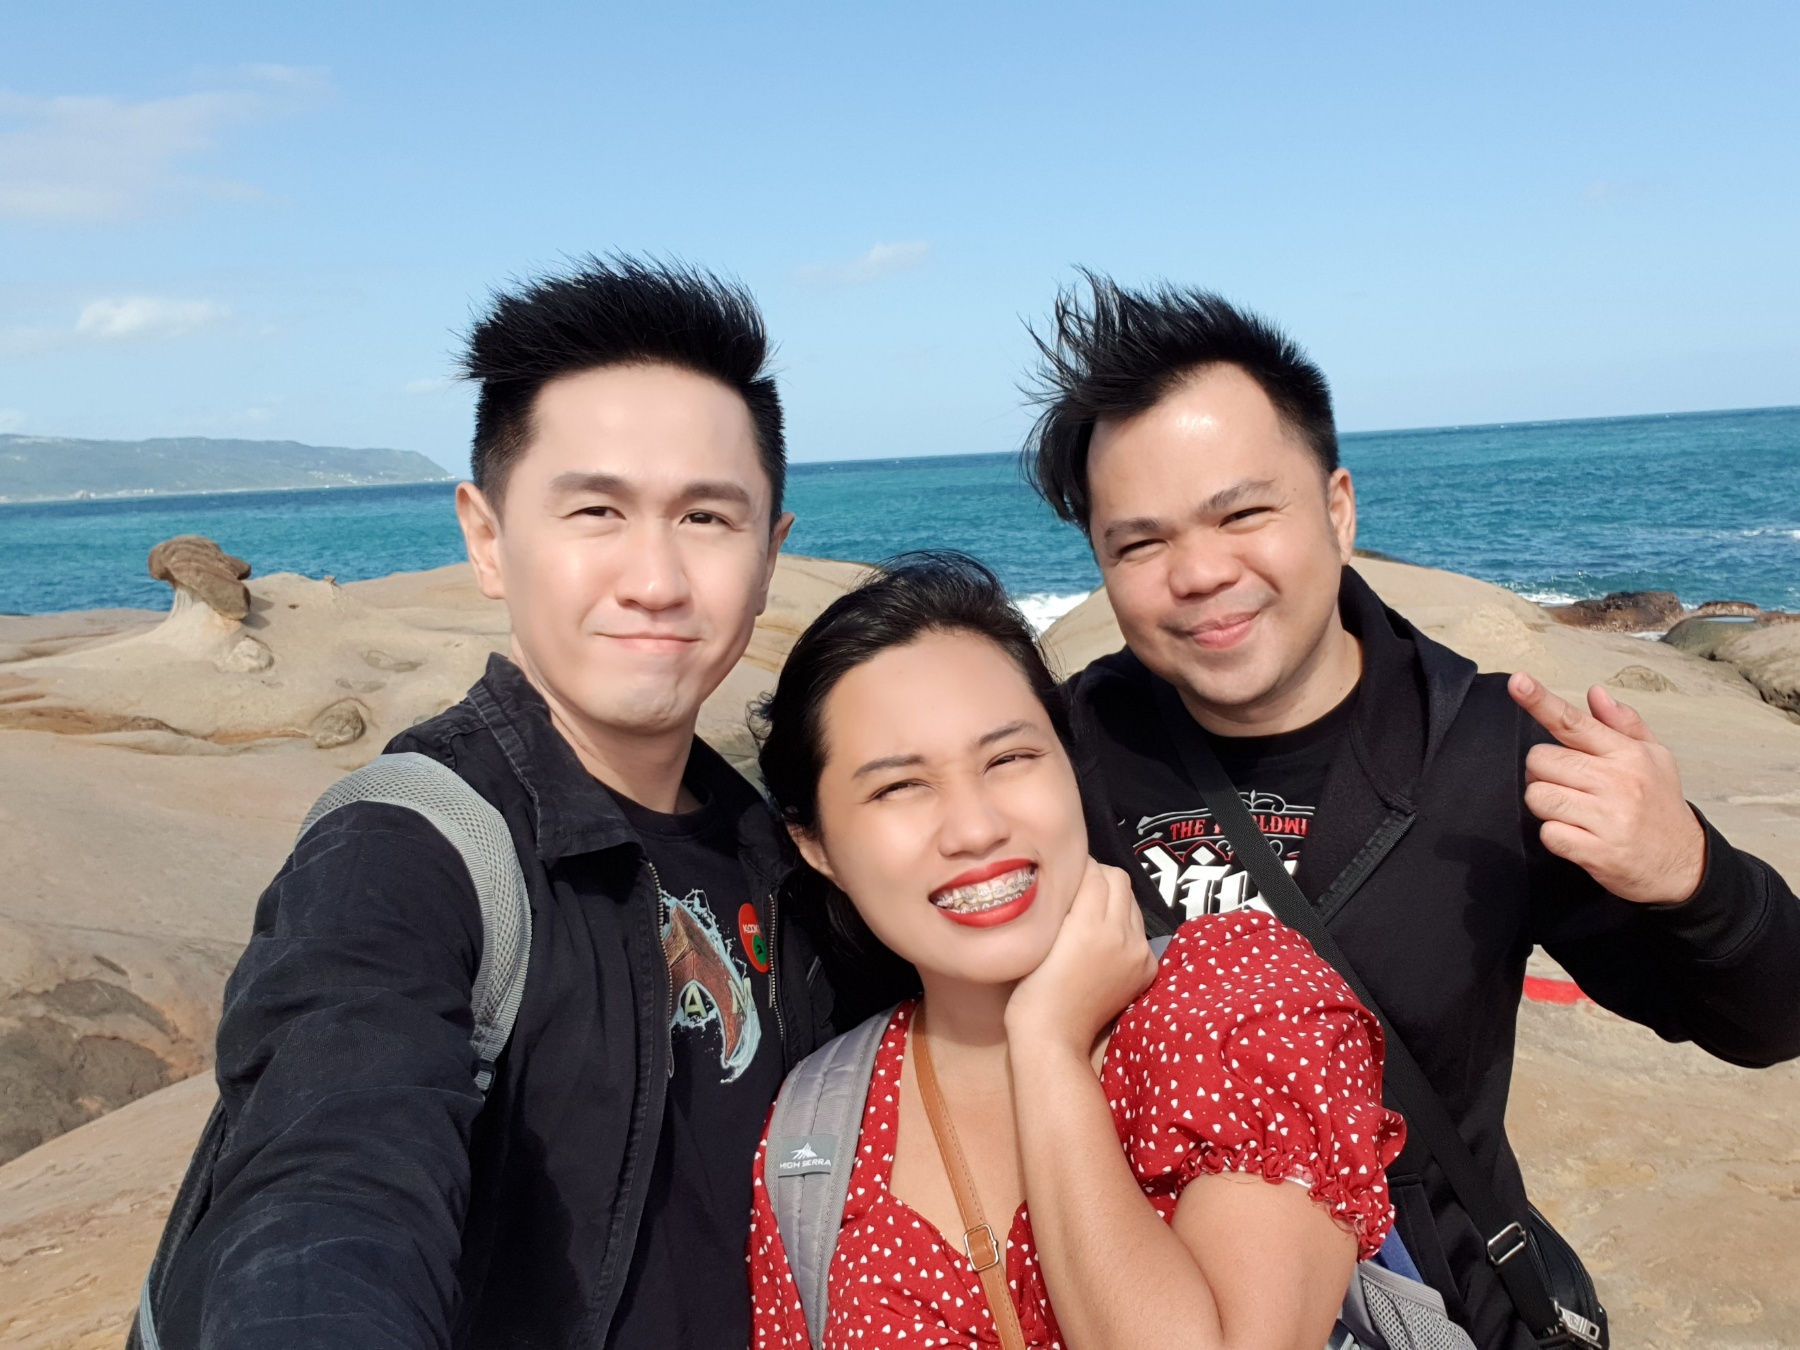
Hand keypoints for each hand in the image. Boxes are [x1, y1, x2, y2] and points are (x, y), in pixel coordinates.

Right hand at [1005, 858, 1157, 1055]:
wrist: (1054, 1036)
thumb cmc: (1033, 987)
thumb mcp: (1040, 937)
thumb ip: (1060, 902)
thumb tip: (1071, 874)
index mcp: (1089, 925)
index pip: (1095, 872)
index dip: (1078, 867)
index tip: (1063, 873)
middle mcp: (1121, 934)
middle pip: (1119, 880)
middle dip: (1099, 878)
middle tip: (1077, 890)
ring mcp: (1138, 952)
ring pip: (1132, 903)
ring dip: (1113, 900)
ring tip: (1089, 915)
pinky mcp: (1147, 968)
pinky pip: (1139, 930)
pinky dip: (1123, 926)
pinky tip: (1103, 941)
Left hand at [1509, 672, 1706, 903]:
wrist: (1684, 863)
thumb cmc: (1660, 804)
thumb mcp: (1654, 757)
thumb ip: (1622, 723)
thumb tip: (1595, 693)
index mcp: (1627, 754)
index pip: (1574, 722)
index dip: (1540, 701)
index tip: (1517, 682)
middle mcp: (1617, 782)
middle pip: (1540, 760)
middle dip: (1543, 772)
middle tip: (1568, 785)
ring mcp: (1607, 818)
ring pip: (1538, 796)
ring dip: (1546, 804)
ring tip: (1573, 810)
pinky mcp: (1597, 851)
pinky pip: (1548, 833)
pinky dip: (1556, 835)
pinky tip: (1579, 835)